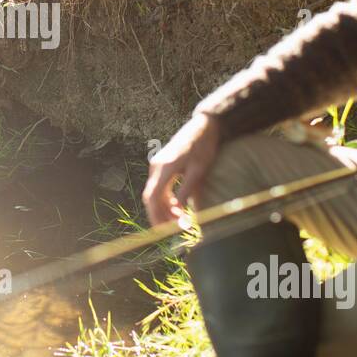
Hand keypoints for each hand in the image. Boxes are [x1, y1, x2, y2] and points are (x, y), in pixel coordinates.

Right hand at [142, 113, 222, 227]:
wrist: (206, 125)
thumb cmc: (204, 147)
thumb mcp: (198, 172)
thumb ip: (187, 193)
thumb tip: (180, 215)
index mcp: (164, 168)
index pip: (152, 198)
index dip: (156, 217)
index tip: (164, 231)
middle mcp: (157, 166)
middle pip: (151, 198)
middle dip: (160, 215)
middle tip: (173, 230)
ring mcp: (158, 164)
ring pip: (155, 193)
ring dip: (164, 208)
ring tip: (180, 220)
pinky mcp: (163, 164)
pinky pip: (160, 186)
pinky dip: (167, 199)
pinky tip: (178, 207)